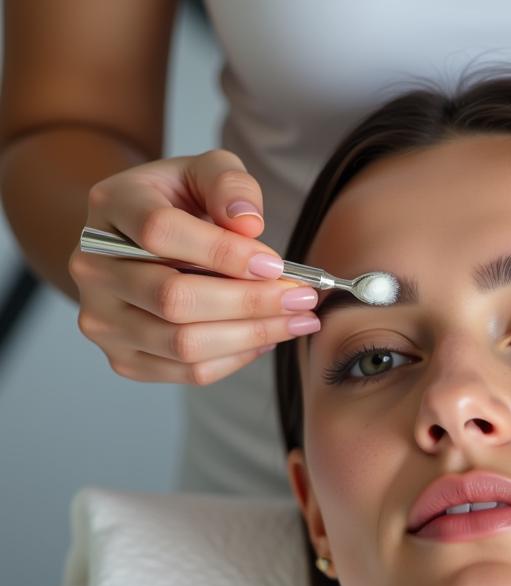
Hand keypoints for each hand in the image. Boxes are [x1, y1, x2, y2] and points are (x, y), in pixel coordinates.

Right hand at [69, 148, 322, 385]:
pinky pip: (189, 372)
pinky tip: (266, 337)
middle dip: (250, 303)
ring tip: (298, 321)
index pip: (160, 232)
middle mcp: (93, 267)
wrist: (142, 242)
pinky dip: (237, 358)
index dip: (224, 253)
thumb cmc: (181, 204)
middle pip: (174, 298)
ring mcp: (103, 319)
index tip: (276, 266)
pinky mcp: (124, 359)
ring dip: (253, 336)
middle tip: (302, 299)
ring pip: (183, 344)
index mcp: (110, 208)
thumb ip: (229, 183)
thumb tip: (248, 223)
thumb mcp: (207, 173)